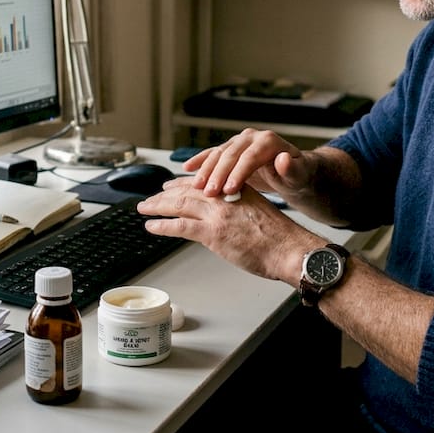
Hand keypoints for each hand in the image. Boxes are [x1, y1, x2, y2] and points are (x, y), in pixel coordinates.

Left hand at [138, 176, 317, 282]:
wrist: (289, 249)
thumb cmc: (279, 239)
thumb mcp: (258, 213)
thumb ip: (239, 211)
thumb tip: (227, 219)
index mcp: (236, 190)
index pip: (203, 182)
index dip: (183, 183)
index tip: (171, 185)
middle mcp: (224, 197)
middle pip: (187, 191)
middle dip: (165, 194)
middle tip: (151, 198)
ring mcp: (217, 214)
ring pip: (179, 204)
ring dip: (157, 206)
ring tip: (144, 209)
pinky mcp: (213, 233)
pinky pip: (180, 226)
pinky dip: (162, 225)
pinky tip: (151, 226)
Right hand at [182, 128, 314, 199]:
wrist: (294, 172)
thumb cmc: (298, 175)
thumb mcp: (300, 175)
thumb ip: (293, 168)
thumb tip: (284, 159)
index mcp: (268, 141)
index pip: (249, 156)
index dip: (238, 173)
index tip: (229, 190)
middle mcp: (251, 138)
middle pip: (230, 155)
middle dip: (218, 174)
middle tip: (209, 192)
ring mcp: (239, 142)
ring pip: (218, 154)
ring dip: (206, 170)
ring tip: (197, 187)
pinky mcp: (231, 150)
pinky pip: (212, 154)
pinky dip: (200, 160)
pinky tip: (187, 168)